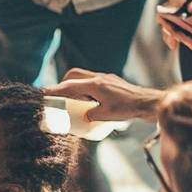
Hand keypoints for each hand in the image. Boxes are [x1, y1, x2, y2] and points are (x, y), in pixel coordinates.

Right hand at [45, 67, 163, 121]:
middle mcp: (99, 78)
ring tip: (74, 99)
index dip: (55, 89)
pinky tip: (91, 99)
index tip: (44, 93)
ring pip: (84, 77)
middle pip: (74, 75)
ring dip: (76, 85)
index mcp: (95, 85)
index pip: (69, 86)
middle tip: (60, 95)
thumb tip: (84, 117)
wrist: (148, 102)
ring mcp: (106, 78)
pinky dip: (87, 88)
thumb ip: (91, 115)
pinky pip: (94, 81)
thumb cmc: (128, 109)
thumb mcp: (106, 116)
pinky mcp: (112, 81)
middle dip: (64, 83)